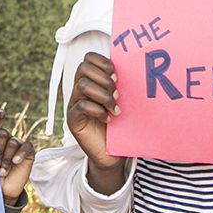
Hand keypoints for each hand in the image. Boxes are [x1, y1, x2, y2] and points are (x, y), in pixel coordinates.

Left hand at [0, 110, 35, 202]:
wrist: (2, 190)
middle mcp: (5, 137)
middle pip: (2, 133)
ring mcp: (17, 143)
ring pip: (12, 142)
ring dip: (5, 158)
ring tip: (1, 172)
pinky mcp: (28, 151)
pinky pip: (26, 147)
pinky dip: (20, 154)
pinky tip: (15, 161)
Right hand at [66, 51, 124, 191]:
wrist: (112, 153)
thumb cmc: (120, 126)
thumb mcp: (123, 102)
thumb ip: (123, 86)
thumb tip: (138, 68)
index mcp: (91, 82)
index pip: (88, 59)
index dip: (102, 62)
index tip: (117, 75)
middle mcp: (79, 91)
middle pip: (82, 68)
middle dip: (103, 78)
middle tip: (117, 92)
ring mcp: (74, 105)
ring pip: (83, 85)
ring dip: (103, 95)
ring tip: (115, 108)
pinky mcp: (74, 120)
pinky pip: (81, 106)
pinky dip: (98, 110)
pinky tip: (109, 118)